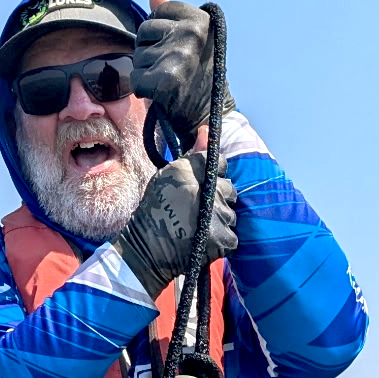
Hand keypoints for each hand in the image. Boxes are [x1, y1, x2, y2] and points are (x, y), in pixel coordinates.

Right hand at [115, 153, 237, 300]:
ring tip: (197, 228)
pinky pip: (232, 237)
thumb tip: (207, 129)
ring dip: (219, 221)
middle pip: (230, 189)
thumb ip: (193, 155)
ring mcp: (216, 215)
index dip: (214, 175)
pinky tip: (203, 242)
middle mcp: (206, 189)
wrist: (147, 249)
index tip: (203, 186)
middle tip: (198, 211)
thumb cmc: (156, 212)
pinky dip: (221, 241)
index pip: (221, 163)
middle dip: (218, 199)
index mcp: (191, 170)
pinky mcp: (222, 238)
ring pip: (231, 215)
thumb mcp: (169, 177)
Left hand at [131, 0, 235, 145]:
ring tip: (170, 81)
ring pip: (138, 55)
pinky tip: (161, 94)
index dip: (162, 32)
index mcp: (200, 19)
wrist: (212, 116)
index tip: (180, 49)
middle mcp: (190, 34)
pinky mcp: (166, 80)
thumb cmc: (199, 77)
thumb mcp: (191, 40)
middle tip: (173, 68)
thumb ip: (170, 16)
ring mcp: (178, 56)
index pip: (158, 11)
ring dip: (147, 70)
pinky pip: (136, 78)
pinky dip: (143, 89)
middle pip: (144, 31)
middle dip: (151, 50)